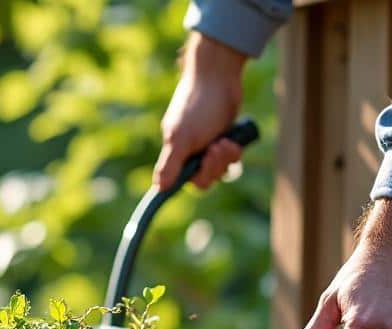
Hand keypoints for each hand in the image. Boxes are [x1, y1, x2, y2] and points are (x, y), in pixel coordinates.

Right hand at [154, 34, 247, 190]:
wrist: (218, 76)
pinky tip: (233, 137)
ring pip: (220, 168)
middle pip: (206, 177)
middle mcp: (190, 152)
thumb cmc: (197, 106)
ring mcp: (206, 145)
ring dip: (226, 157)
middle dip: (215, 164)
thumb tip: (157, 188)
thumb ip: (170, 164)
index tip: (203, 162)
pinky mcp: (222, 138)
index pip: (183, 182)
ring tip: (225, 139)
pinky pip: (230, 157)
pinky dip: (234, 150)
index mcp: (176, 153)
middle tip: (216, 146)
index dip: (197, 176)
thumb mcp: (181, 138)